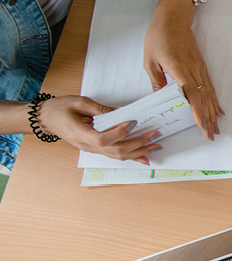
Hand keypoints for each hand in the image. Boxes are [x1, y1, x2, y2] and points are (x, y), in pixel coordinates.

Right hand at [35, 96, 161, 163]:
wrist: (47, 118)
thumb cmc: (60, 109)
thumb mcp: (79, 102)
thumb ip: (100, 109)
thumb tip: (122, 112)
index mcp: (80, 134)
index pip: (103, 139)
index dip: (120, 133)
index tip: (133, 122)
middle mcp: (88, 146)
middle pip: (116, 150)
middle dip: (138, 142)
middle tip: (154, 134)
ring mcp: (92, 150)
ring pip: (119, 155)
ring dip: (139, 151)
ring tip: (156, 145)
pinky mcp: (97, 149)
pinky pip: (116, 155)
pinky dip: (132, 157)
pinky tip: (145, 157)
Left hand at [144, 0, 220, 140]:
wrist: (173, 17)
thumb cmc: (159, 36)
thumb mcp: (150, 60)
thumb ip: (157, 81)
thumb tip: (160, 99)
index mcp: (179, 69)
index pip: (192, 95)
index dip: (197, 112)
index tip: (202, 126)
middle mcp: (193, 70)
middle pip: (203, 98)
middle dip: (207, 118)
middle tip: (211, 135)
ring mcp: (199, 68)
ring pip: (209, 94)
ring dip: (213, 112)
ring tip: (216, 127)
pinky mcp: (201, 66)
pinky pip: (209, 87)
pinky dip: (214, 100)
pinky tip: (217, 109)